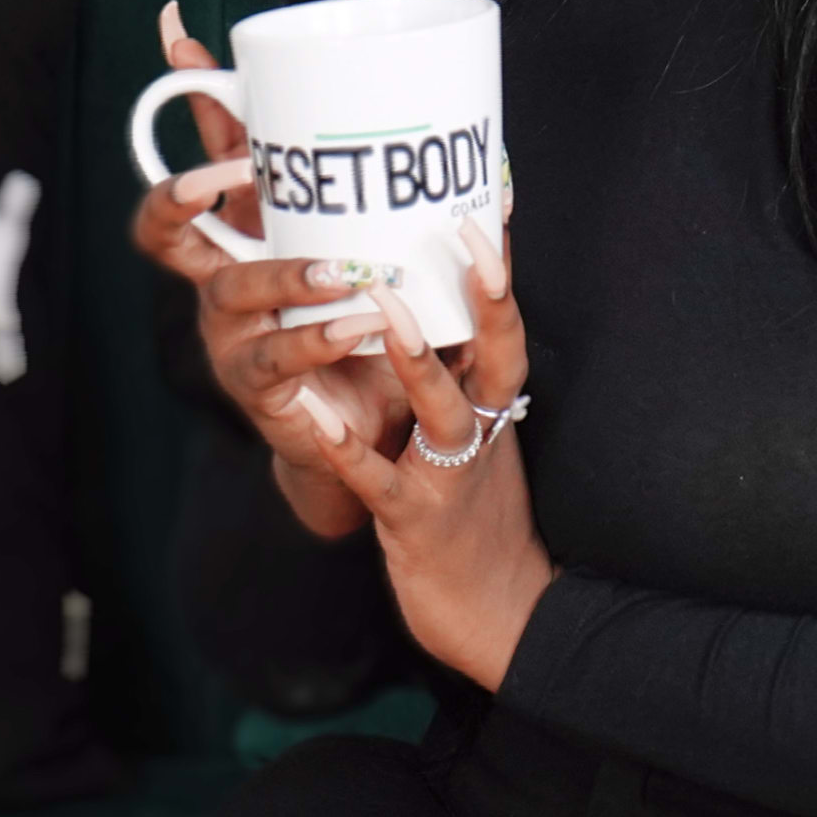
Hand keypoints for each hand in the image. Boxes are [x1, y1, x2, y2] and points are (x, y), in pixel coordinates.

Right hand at [127, 2, 409, 538]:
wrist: (380, 426)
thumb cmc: (373, 319)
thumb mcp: (380, 244)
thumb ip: (407, 190)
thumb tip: (455, 119)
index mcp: (242, 235)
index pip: (198, 152)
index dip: (182, 105)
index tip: (181, 36)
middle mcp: (219, 280)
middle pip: (163, 230)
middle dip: (184, 194)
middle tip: (232, 172)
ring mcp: (231, 336)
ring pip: (232, 292)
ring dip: (287, 275)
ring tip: (344, 269)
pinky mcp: (260, 388)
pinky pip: (278, 357)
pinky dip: (322, 337)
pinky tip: (363, 324)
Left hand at [304, 218, 552, 693]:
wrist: (498, 618)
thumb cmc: (476, 519)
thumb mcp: (479, 441)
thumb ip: (465, 376)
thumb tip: (442, 305)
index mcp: (495, 409)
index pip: (506, 326)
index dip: (500, 265)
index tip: (493, 198)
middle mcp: (483, 433)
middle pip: (496, 352)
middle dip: (483, 291)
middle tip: (464, 225)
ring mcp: (452, 476)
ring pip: (441, 407)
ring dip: (413, 353)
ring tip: (380, 299)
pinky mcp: (415, 522)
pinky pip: (378, 480)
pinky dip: (348, 447)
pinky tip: (310, 415)